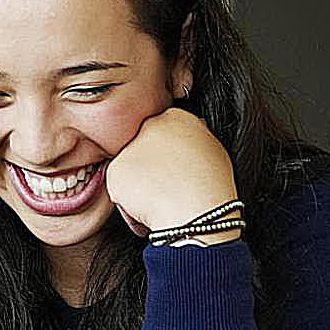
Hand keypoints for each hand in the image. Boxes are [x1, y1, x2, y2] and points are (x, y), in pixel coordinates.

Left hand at [103, 108, 238, 237]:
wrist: (197, 212)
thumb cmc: (211, 188)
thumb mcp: (214, 152)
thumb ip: (195, 140)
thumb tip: (188, 141)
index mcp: (176, 117)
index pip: (164, 131)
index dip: (168, 155)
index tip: (174, 169)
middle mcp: (150, 126)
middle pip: (143, 147)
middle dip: (150, 167)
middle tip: (167, 187)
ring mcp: (129, 148)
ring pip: (130, 169)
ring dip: (140, 185)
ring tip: (162, 200)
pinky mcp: (115, 170)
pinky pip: (119, 189)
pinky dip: (130, 203)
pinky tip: (149, 209)